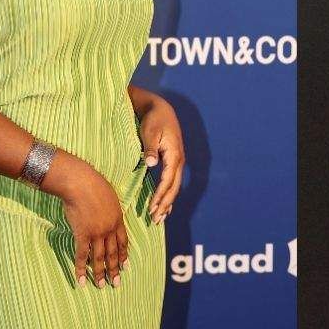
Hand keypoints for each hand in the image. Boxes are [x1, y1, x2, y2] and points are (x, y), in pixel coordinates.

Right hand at [53, 155, 127, 288]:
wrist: (81, 183)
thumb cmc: (93, 184)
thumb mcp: (109, 196)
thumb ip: (109, 208)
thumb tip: (107, 212)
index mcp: (118, 219)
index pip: (123, 242)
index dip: (124, 255)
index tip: (126, 266)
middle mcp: (109, 229)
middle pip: (113, 253)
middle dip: (115, 269)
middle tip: (116, 283)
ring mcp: (97, 233)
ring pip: (99, 257)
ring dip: (101, 273)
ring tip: (101, 285)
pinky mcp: (83, 234)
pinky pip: (82, 255)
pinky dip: (81, 269)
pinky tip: (82, 280)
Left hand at [138, 96, 184, 223]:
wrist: (160, 109)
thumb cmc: (153, 120)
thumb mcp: (149, 132)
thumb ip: (150, 148)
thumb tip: (152, 163)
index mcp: (174, 155)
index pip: (168, 181)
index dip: (161, 195)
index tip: (152, 207)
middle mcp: (179, 160)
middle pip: (174, 187)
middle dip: (165, 204)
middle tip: (155, 219)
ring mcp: (177, 161)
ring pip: (175, 187)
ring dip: (168, 202)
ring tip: (160, 217)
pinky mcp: (173, 161)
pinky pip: (172, 182)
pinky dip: (169, 194)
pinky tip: (164, 204)